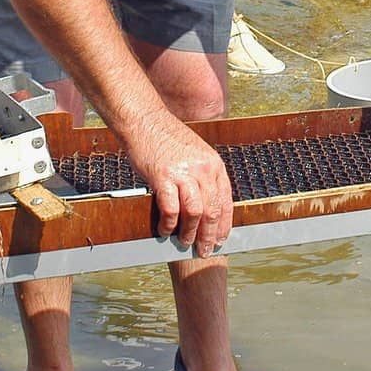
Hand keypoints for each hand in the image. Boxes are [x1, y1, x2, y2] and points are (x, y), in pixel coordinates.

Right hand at [125, 114, 234, 256]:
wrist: (145, 120)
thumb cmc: (166, 138)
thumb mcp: (195, 154)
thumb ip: (202, 175)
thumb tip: (204, 205)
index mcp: (214, 164)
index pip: (225, 201)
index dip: (224, 224)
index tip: (220, 239)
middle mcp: (203, 169)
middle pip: (212, 211)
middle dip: (209, 235)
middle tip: (204, 250)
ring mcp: (184, 173)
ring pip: (194, 213)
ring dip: (190, 233)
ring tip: (185, 243)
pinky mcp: (163, 176)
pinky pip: (170, 209)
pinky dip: (168, 223)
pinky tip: (165, 230)